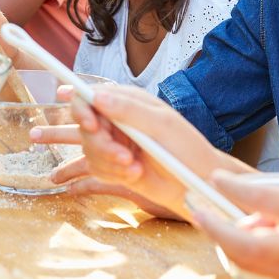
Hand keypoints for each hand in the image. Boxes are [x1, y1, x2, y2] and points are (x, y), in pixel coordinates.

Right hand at [50, 85, 239, 216]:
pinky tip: (135, 174)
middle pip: (85, 126)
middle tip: (125, 157)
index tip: (91, 125)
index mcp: (127, 101)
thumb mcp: (162, 125)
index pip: (89, 95)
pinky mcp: (112, 165)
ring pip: (88, 149)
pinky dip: (113, 174)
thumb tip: (97, 96)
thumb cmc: (186, 149)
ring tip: (136, 168)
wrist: (196, 184)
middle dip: (102, 145)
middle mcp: (116, 119)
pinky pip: (96, 168)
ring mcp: (113, 142)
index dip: (82, 108)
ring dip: (110, 162)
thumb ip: (129, 110)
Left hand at [193, 170, 278, 278]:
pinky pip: (266, 268)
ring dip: (231, 241)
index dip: (232, 188)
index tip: (215, 178)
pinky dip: (254, 251)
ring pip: (249, 260)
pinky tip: (261, 237)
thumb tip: (249, 215)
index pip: (261, 201)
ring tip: (226, 219)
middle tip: (196, 210)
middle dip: (214, 229)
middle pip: (243, 245)